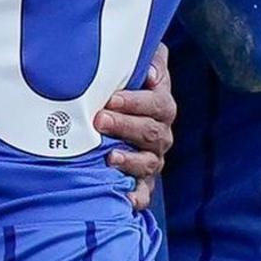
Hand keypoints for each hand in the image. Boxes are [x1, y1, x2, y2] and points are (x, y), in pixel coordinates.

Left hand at [99, 45, 173, 208]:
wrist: (114, 121)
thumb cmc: (122, 90)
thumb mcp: (137, 69)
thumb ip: (148, 61)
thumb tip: (151, 72)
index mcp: (160, 107)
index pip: (157, 103)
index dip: (137, 102)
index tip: (112, 98)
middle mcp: (160, 135)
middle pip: (151, 132)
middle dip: (125, 126)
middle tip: (100, 120)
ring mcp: (152, 160)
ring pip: (148, 162)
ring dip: (130, 160)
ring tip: (110, 157)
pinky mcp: (142, 183)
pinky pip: (144, 193)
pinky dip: (136, 197)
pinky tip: (125, 199)